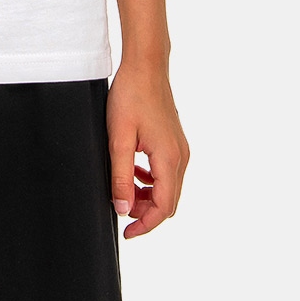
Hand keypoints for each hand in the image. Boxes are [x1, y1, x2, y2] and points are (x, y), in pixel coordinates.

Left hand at [106, 59, 189, 238]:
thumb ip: (121, 176)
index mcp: (169, 159)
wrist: (145, 67)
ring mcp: (180, 149)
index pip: (163, 207)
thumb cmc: (131, 97)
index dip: (145, 225)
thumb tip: (123, 208)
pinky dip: (151, 181)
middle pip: (168, 201)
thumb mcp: (119, 139)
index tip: (127, 233)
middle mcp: (181, 157)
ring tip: (123, 191)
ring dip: (147, 197)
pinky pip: (166, 172)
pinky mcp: (174, 142)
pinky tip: (133, 172)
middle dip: (145, 212)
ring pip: (167, 188)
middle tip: (121, 210)